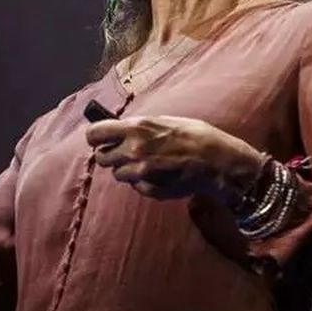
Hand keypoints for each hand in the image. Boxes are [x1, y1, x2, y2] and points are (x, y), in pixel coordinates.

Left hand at [87, 115, 264, 202]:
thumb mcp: (165, 121)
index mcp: (136, 128)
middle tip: (126, 152)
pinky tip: (161, 174)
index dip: (95, 137)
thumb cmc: (195, 136)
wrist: (217, 161)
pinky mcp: (149, 189)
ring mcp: (140, 172)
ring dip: (128, 169)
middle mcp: (133, 150)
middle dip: (111, 155)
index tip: (99, 139)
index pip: (94, 133)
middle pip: (102, 158)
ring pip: (118, 174)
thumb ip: (140, 127)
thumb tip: (119, 130)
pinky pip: (136, 186)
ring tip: (149, 163)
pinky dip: (143, 182)